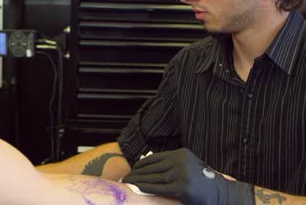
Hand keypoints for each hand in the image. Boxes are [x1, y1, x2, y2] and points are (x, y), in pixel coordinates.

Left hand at [122, 148, 253, 204]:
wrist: (223, 194)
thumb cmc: (204, 183)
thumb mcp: (189, 167)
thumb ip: (172, 165)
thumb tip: (147, 168)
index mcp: (180, 154)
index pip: (153, 158)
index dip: (140, 165)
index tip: (131, 171)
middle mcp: (180, 161)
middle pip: (151, 167)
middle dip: (136, 174)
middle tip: (124, 179)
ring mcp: (181, 174)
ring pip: (152, 177)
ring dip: (137, 181)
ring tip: (127, 184)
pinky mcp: (181, 187)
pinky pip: (158, 188)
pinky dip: (145, 188)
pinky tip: (136, 189)